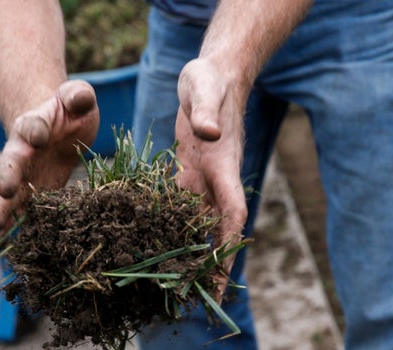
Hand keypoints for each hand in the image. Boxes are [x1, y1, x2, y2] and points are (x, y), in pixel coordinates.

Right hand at [0, 80, 98, 242]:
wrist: (59, 127)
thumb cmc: (69, 110)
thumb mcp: (78, 97)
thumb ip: (78, 95)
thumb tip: (77, 98)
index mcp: (32, 125)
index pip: (31, 126)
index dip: (35, 130)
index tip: (39, 136)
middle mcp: (21, 153)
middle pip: (9, 165)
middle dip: (7, 179)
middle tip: (3, 193)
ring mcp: (25, 176)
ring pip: (9, 196)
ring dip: (2, 214)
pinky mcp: (35, 194)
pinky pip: (23, 213)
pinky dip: (16, 229)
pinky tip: (6, 249)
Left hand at [175, 58, 248, 301]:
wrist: (212, 75)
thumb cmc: (211, 80)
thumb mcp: (206, 88)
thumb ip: (207, 111)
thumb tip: (209, 133)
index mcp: (225, 166)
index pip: (233, 212)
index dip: (229, 245)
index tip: (223, 275)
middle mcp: (217, 180)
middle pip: (218, 230)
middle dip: (213, 264)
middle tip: (203, 301)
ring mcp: (203, 179)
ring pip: (199, 225)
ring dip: (193, 254)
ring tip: (180, 287)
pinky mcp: (188, 174)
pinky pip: (180, 209)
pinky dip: (174, 231)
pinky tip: (158, 248)